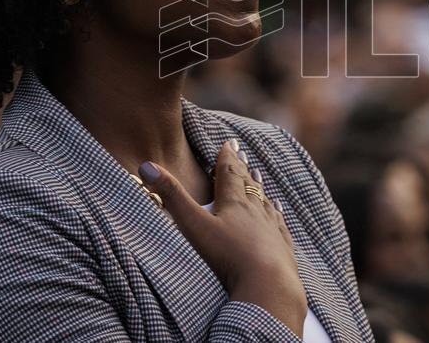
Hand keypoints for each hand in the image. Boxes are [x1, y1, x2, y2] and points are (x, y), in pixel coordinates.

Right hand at [139, 139, 306, 337]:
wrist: (267, 284)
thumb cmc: (227, 256)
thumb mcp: (194, 225)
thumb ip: (172, 197)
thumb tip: (146, 166)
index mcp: (234, 203)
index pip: (229, 173)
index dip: (227, 157)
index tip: (228, 142)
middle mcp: (255, 210)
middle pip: (247, 184)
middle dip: (241, 168)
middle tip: (241, 153)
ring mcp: (272, 229)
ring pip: (265, 202)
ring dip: (259, 188)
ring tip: (258, 175)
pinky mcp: (282, 248)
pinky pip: (280, 224)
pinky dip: (277, 213)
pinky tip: (279, 210)